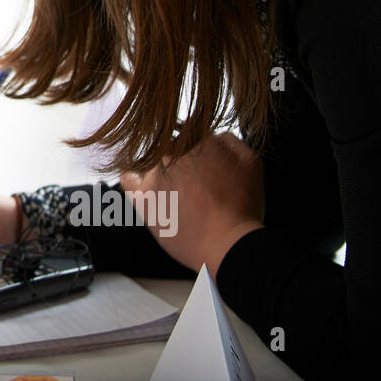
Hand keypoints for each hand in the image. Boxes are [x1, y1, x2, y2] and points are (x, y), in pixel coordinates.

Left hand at [119, 132, 264, 279]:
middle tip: (200, 190)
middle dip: (186, 166)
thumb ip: (230, 141)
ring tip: (182, 197)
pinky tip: (144, 186)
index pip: (193, 136)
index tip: (208, 170)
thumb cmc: (243, 209)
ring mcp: (155, 175)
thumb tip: (215, 135)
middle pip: (173, 150)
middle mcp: (174, 153)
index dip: (202, 155)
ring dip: (166, 175)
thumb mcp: (252, 165)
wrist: (228, 245)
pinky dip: (134, 178)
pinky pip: (128, 179)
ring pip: (154, 164)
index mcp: (199, 141)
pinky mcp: (143, 198)